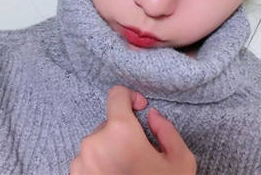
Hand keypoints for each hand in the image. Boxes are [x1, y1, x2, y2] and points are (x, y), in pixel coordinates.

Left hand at [69, 85, 196, 174]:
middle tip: (140, 155)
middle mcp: (94, 143)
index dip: (131, 96)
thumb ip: (166, 129)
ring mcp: (81, 163)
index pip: (117, 94)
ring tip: (128, 173)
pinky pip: (88, 161)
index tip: (140, 109)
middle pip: (109, 122)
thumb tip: (151, 116)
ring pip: (98, 143)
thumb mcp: (180, 161)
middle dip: (124, 132)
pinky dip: (101, 165)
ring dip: (112, 150)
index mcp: (120, 132)